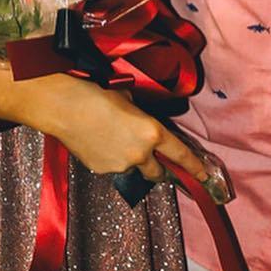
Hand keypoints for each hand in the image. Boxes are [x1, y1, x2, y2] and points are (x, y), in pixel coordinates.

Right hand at [26, 75, 211, 186]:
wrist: (65, 107)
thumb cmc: (98, 94)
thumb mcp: (129, 100)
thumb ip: (142, 117)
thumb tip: (140, 122)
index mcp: (153, 132)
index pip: (181, 154)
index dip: (195, 167)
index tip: (205, 176)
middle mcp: (141, 154)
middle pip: (159, 173)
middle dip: (158, 169)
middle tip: (152, 159)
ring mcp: (121, 165)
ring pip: (133, 169)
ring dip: (130, 160)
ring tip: (112, 139)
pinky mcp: (102, 170)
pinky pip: (113, 167)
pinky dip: (111, 159)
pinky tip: (97, 142)